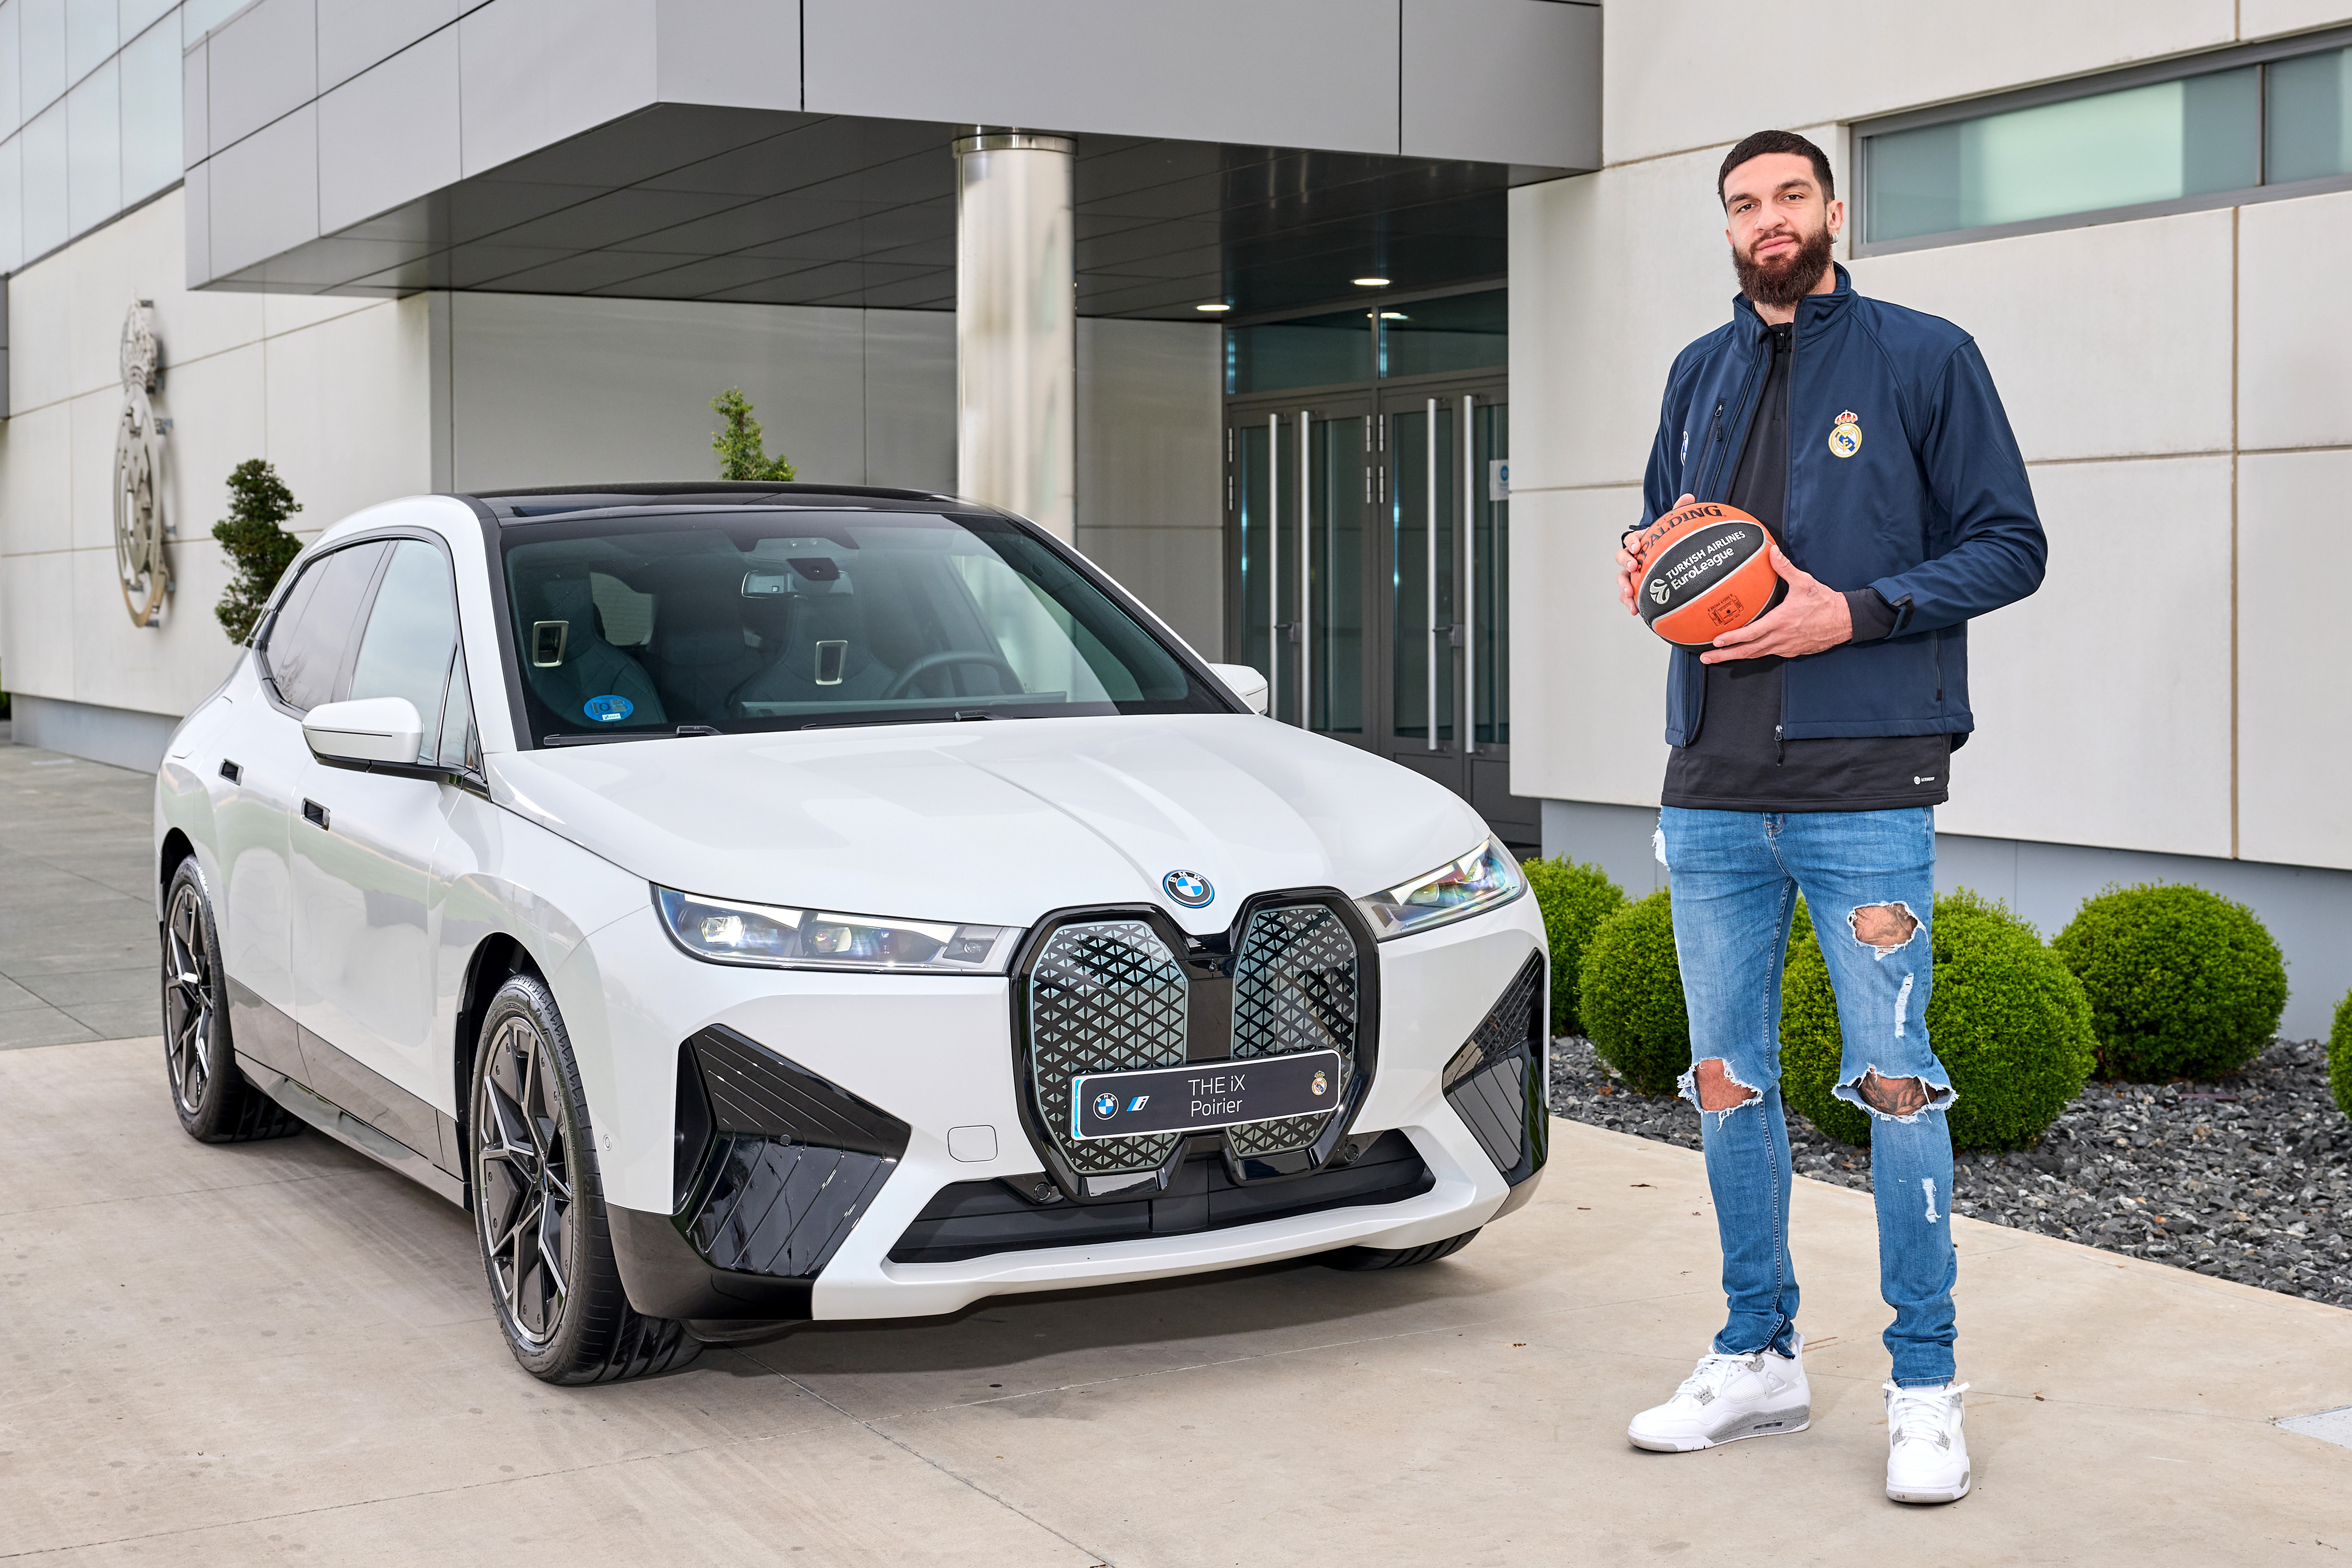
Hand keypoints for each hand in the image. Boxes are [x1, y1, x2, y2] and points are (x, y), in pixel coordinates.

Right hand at [1619, 493, 1694, 614]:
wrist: (1670, 565)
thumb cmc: (1668, 546)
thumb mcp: (1673, 530)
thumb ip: (1679, 513)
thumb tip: (1690, 497)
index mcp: (1640, 543)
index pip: (1631, 540)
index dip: (1632, 543)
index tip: (1638, 547)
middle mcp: (1632, 558)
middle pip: (1621, 558)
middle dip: (1625, 562)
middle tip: (1633, 566)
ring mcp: (1632, 575)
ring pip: (1621, 579)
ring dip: (1623, 585)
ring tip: (1630, 592)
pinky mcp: (1635, 589)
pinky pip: (1627, 596)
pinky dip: (1629, 603)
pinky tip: (1635, 611)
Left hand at [1698, 539, 1852, 662]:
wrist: (1845, 620)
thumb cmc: (1824, 601)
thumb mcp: (1805, 582)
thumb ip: (1785, 568)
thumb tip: (1772, 551)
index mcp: (1781, 622)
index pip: (1752, 633)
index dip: (1733, 638)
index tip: (1716, 640)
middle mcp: (1781, 638)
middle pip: (1748, 651)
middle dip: (1725, 655)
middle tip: (1705, 657)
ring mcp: (1786, 647)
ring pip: (1756, 655)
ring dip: (1736, 657)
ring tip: (1717, 657)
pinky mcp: (1791, 651)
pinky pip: (1767, 654)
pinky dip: (1752, 654)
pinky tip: (1742, 651)